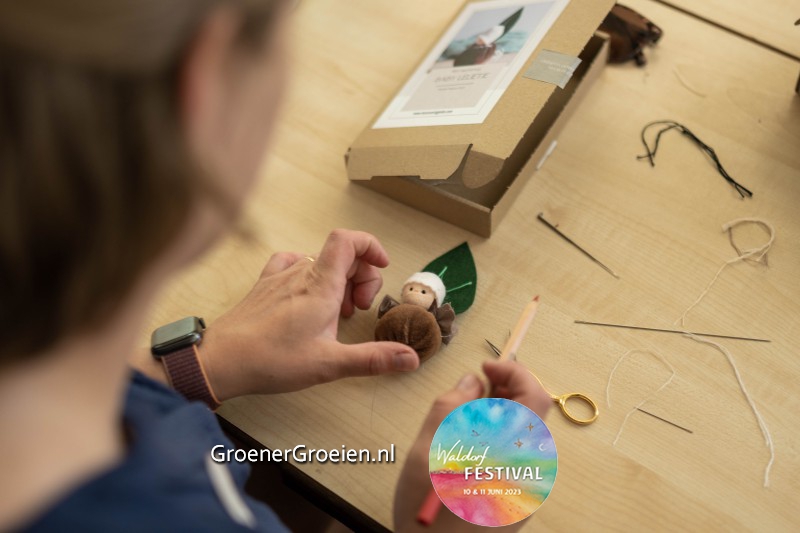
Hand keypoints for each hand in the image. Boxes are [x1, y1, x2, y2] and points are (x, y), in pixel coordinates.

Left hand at [199, 229, 419, 399]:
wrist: (220, 361)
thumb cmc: (269, 360)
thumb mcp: (329, 363)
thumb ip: (372, 358)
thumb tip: (409, 357)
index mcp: (320, 285)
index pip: (349, 240)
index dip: (371, 245)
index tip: (382, 266)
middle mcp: (301, 273)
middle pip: (342, 254)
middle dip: (361, 276)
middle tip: (358, 309)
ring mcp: (280, 276)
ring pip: (320, 262)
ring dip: (338, 281)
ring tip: (337, 313)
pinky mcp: (265, 285)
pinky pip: (293, 264)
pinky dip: (309, 275)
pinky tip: (308, 297)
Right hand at [393, 361, 550, 532]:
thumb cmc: (426, 513)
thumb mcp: (427, 452)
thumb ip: (451, 407)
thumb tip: (472, 380)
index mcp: (512, 456)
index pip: (534, 396)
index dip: (513, 372)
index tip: (485, 366)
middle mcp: (530, 472)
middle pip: (531, 414)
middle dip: (504, 391)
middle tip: (472, 388)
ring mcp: (528, 489)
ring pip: (522, 433)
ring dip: (499, 416)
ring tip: (462, 419)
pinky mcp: (521, 501)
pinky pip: (516, 455)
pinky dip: (497, 439)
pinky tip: (467, 447)